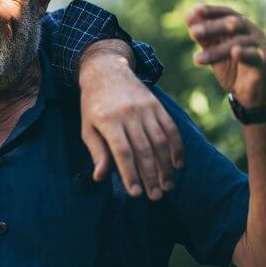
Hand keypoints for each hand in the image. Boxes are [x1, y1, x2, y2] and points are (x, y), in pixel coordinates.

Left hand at [79, 40, 183, 200]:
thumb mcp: (88, 127)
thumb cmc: (94, 105)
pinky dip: (176, 147)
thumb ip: (97, 152)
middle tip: (155, 196)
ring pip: (160, 141)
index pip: (122, 152)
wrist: (107, 70)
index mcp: (108, 120)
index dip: (130, 174)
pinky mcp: (156, 105)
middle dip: (151, 176)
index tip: (136, 193)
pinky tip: (177, 164)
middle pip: (143, 149)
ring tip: (167, 186)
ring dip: (166, 166)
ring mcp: (145, 108)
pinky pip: (170, 128)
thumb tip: (100, 177)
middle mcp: (128, 113)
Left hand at [186, 5, 265, 108]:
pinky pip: (255, 55)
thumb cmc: (233, 66)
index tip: (195, 10)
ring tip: (197, 59)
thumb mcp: (215, 50)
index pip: (227, 13)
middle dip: (211, 28)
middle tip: (192, 32)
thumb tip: (188, 16)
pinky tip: (234, 52)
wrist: (253, 92)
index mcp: (240, 25)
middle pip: (233, 24)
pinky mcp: (265, 61)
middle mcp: (252, 31)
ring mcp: (260, 45)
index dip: (212, 10)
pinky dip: (244, 53)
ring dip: (216, 50)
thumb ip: (204, 36)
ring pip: (238, 42)